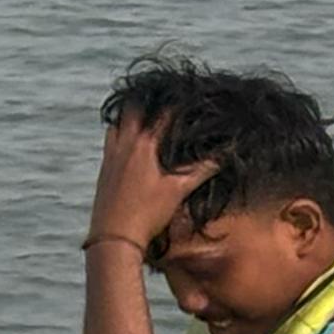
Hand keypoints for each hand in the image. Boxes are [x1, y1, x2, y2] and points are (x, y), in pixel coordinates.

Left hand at [85, 109, 216, 261]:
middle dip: (149, 100)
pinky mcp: (103, 169)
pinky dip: (120, 133)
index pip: (164, 112)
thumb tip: (230, 149)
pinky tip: (131, 142)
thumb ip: (205, 167)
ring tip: (147, 114)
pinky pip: (110, 141)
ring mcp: (110, 156)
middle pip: (133, 109)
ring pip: (117, 124)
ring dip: (131, 116)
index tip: (191, 95)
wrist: (113, 238)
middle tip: (165, 98)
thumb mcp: (180, 189)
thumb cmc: (148, 213)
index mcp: (145, 145)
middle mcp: (124, 145)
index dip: (179, 101)